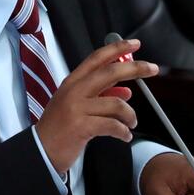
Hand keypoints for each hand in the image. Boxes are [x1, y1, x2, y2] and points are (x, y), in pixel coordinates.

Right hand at [35, 39, 158, 171]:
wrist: (41, 150)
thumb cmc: (59, 127)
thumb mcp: (76, 104)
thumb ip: (101, 94)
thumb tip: (126, 90)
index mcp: (73, 82)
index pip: (97, 58)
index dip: (117, 48)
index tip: (134, 44)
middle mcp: (74, 91)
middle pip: (110, 72)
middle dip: (135, 68)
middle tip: (152, 69)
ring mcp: (77, 108)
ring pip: (116, 103)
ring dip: (130, 114)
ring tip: (131, 123)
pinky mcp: (81, 126)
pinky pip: (112, 125)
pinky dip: (123, 131)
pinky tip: (125, 135)